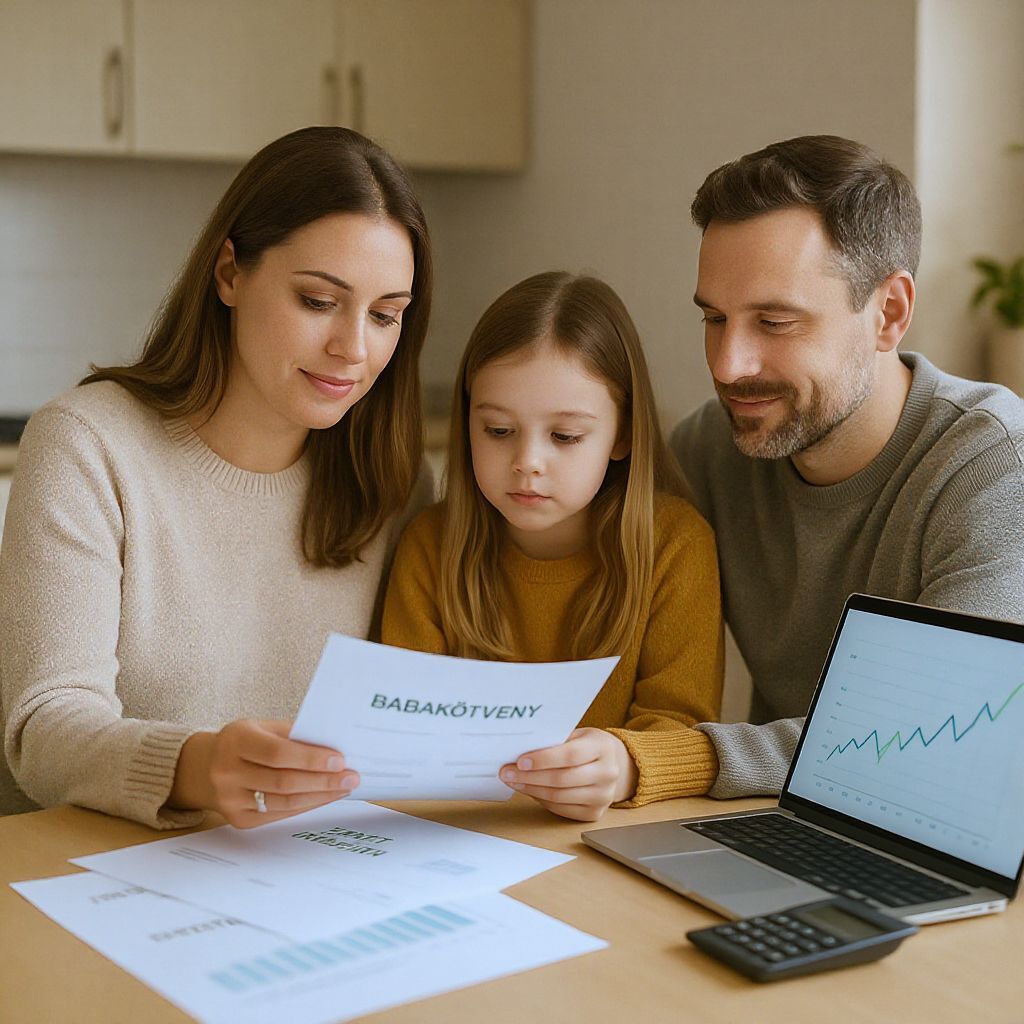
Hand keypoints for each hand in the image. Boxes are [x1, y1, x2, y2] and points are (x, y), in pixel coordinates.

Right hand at [169, 719, 358, 827]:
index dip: (311, 759)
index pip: (278, 753)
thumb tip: (335, 746)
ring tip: (343, 788)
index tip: (340, 760)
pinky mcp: (238, 819)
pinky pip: (278, 815)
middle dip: (322, 781)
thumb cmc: (246, 741)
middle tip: (351, 777)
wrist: (205, 766)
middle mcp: (227, 771)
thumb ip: (294, 735)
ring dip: (319, 796)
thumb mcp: (263, 727)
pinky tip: (324, 797)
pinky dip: (305, 806)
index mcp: (236, 740)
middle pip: (283, 781)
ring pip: (283, 802)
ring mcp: (230, 799)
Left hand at [499, 728, 638, 821]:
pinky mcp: (595, 813)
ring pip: (559, 796)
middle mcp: (607, 773)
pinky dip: (541, 800)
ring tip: (513, 781)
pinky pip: (561, 809)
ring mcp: (603, 796)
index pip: (570, 755)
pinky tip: (529, 790)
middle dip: (530, 776)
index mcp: (602, 748)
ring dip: (531, 789)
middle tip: (507, 772)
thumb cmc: (588, 745)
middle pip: (562, 779)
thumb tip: (520, 748)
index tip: (520, 761)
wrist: (613, 763)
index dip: (543, 759)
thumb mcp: (577, 734)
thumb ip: (555, 740)